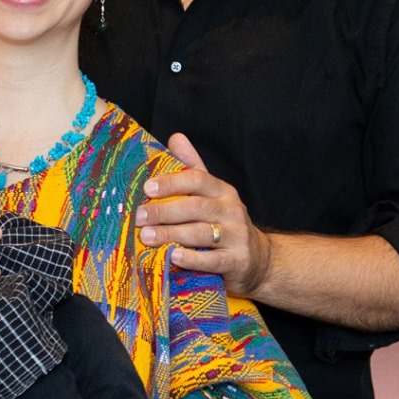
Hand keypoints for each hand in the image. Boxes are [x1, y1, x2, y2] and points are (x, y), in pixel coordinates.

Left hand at [135, 133, 271, 293]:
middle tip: (139, 217)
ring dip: (171, 234)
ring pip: (201, 233)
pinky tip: (173, 257)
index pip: (198, 180)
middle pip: (196, 207)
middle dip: (164, 212)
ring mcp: (237, 236)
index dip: (172, 183)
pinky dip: (192, 259)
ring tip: (146, 237)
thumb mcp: (211, 193)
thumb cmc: (224, 222)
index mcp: (222, 191)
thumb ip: (192, 168)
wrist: (258, 258)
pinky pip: (213, 259)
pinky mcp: (238, 260)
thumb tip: (175, 137)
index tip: (147, 188)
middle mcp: (232, 210)